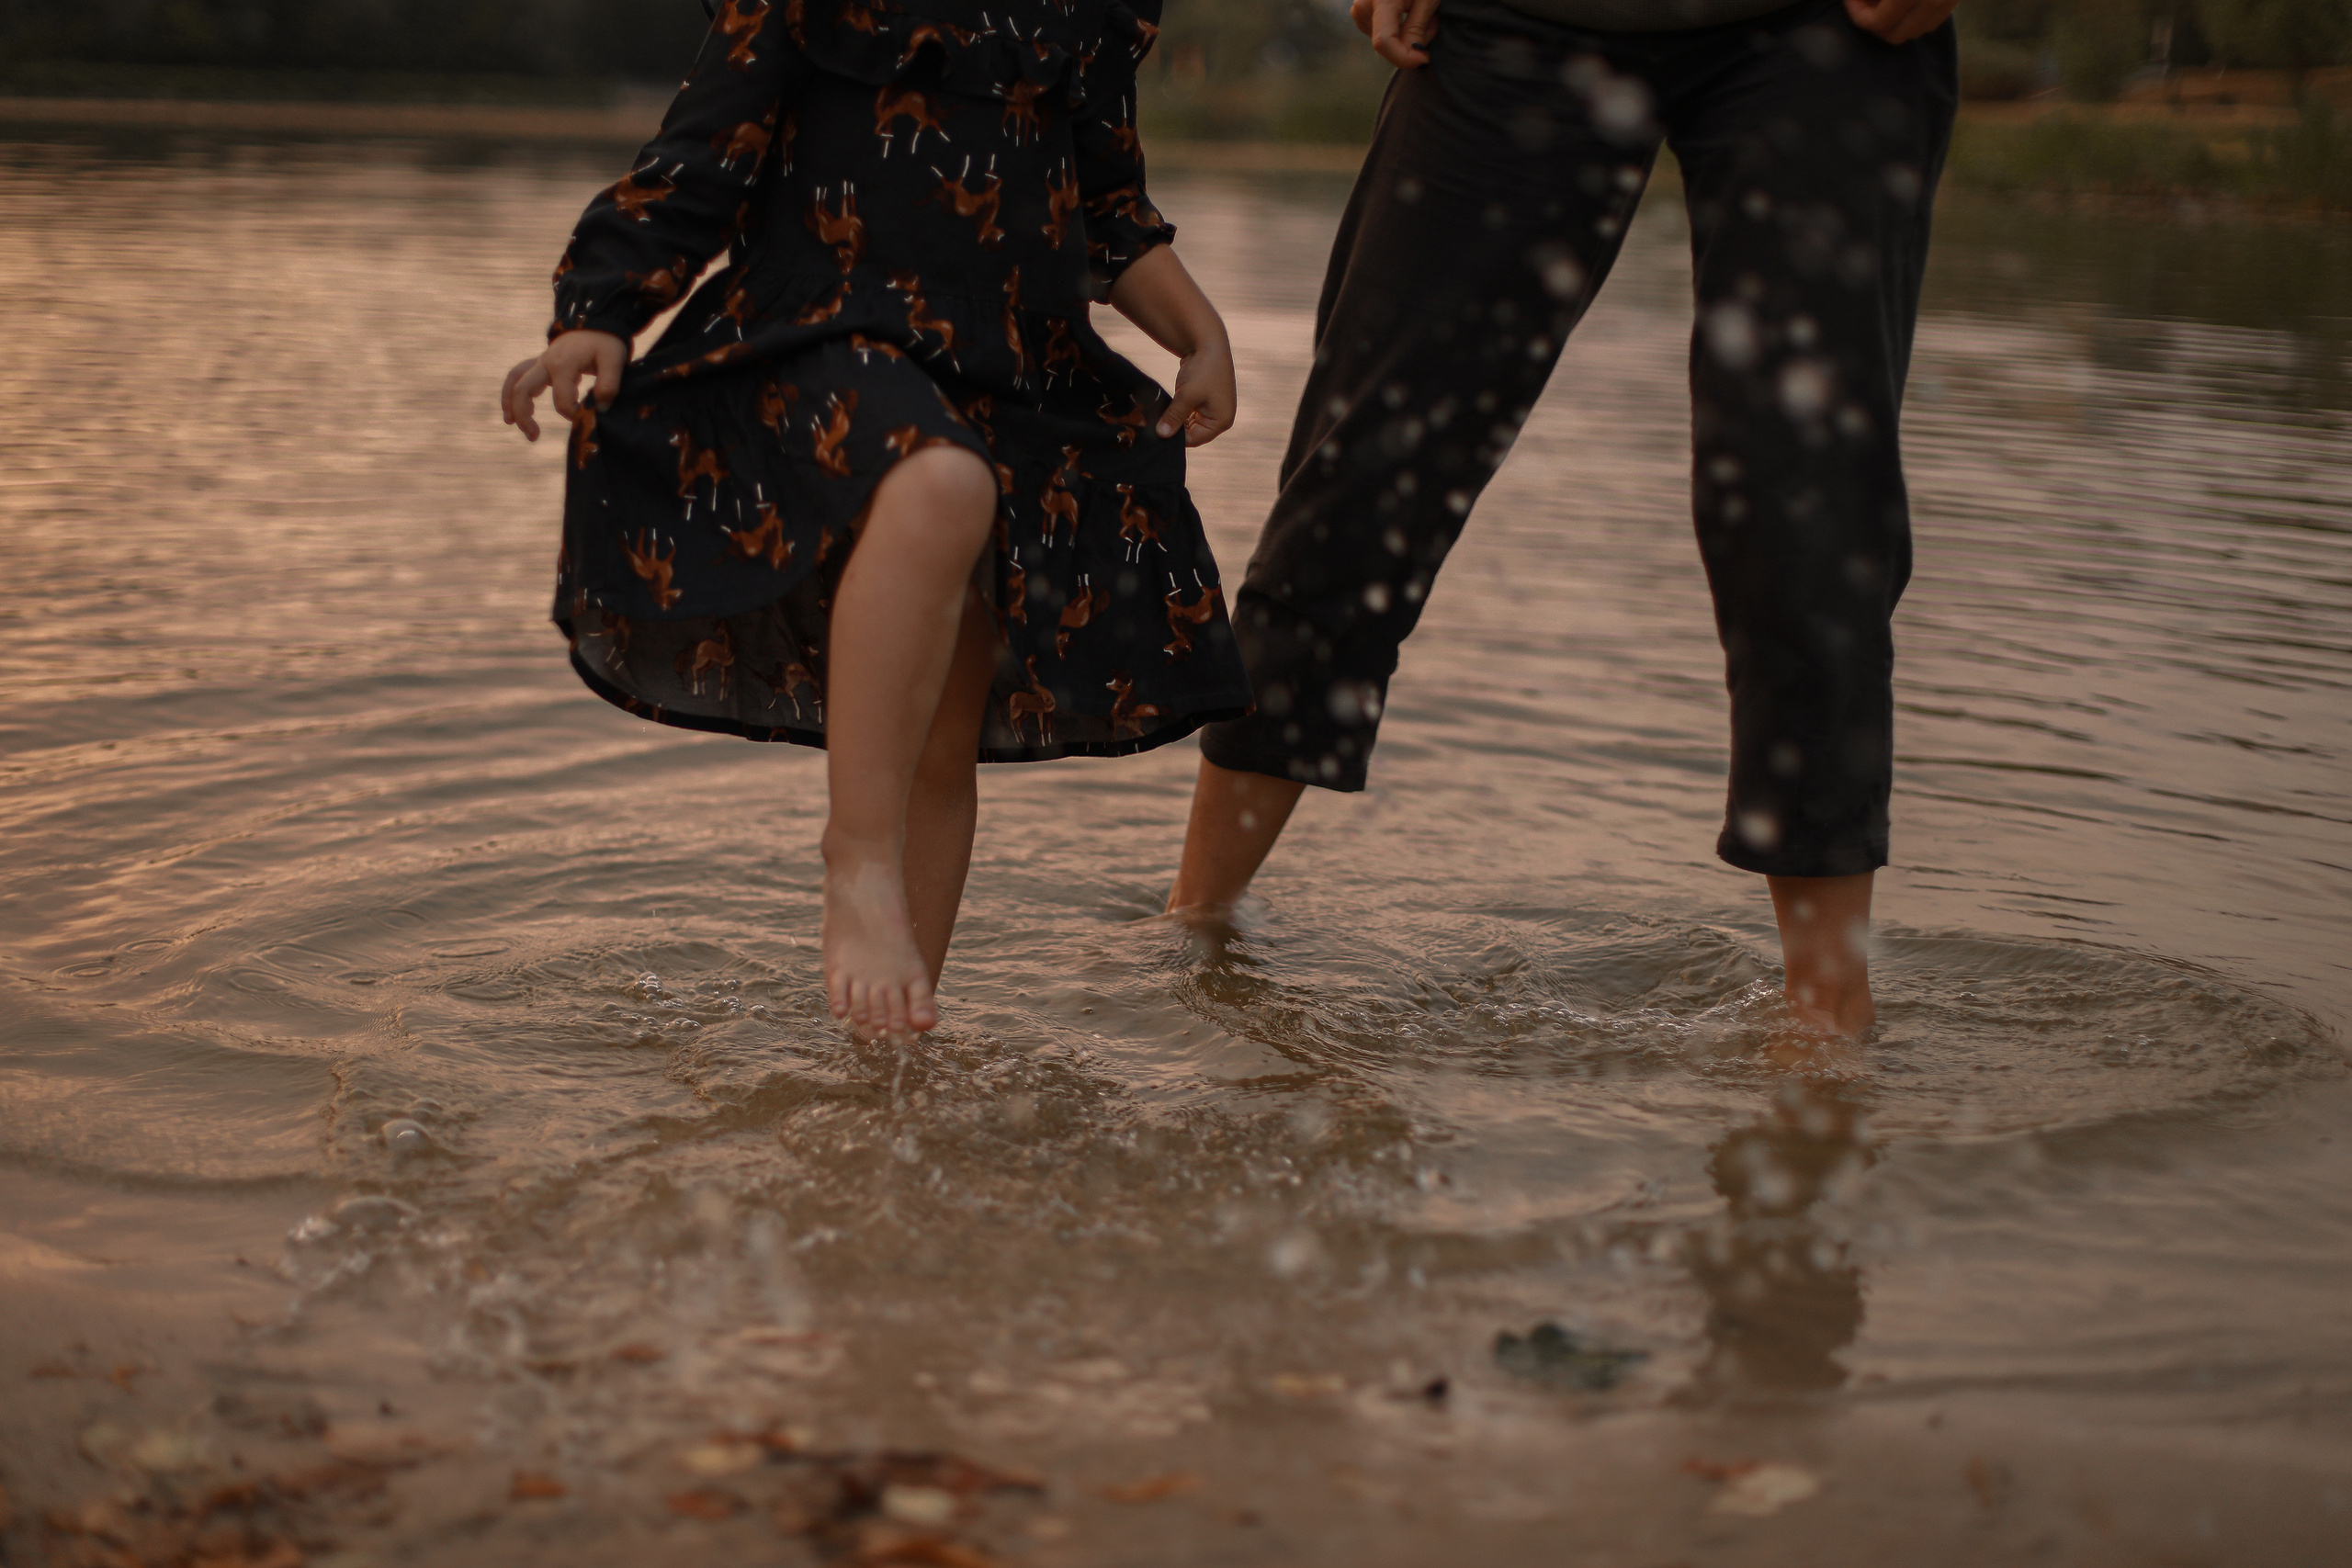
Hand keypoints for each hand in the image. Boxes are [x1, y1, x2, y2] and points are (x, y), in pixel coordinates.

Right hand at [501, 329, 626, 441]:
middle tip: (534, 437)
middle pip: (522, 390)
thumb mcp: (614, 360)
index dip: (573, 415)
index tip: (586, 418)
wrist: (597, 322)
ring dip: (510, 403)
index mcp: (563, 365)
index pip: (562, 401)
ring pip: (515, 381)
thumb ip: (609, 385)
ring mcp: (540, 361)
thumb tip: (599, 409)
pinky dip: (511, 392)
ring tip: (512, 424)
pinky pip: (518, 375)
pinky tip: (514, 411)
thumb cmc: (606, 342)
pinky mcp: (540, 362)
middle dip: (524, 415)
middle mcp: (545, 362)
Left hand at [1159, 336, 1234, 447]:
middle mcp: (1220, 418)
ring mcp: (1213, 410)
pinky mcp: (1205, 401)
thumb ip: (1174, 417)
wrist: (1208, 343)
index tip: (1156, 430)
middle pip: (1192, 433)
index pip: (1194, 439)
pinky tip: (1168, 406)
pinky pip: (1189, 414)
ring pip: (1189, 424)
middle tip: (1156, 423)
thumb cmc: (1203, 370)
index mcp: (1221, 421)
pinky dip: (1178, 411)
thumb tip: (1161, 435)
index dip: (1175, 436)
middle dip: (1175, 428)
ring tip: (1160, 414)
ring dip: (1175, 419)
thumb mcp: (1186, 396)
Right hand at [1351, 0, 1442, 68]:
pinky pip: (1383, 35)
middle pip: (1387, 44)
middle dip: (1413, 41)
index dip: (1404, 57)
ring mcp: (1359, 12)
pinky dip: (1400, 30)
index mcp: (1381, 0)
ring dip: (1409, 36)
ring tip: (1422, 12)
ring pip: (1386, 42)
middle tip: (1433, 21)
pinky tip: (1409, 13)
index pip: (1384, 42)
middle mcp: (1363, 7)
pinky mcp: (1362, 15)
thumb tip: (1413, 59)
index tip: (1424, 59)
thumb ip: (1418, 28)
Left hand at [1843, 0, 1957, 44]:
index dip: (1857, 14)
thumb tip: (1852, 3)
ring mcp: (1950, 0)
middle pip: (1896, 35)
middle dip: (1874, 24)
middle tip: (1862, 3)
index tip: (1848, 0)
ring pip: (1916, 31)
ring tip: (1880, 2)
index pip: (1878, 23)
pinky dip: (1914, 17)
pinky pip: (1933, 19)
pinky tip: (1901, 2)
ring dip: (1894, 23)